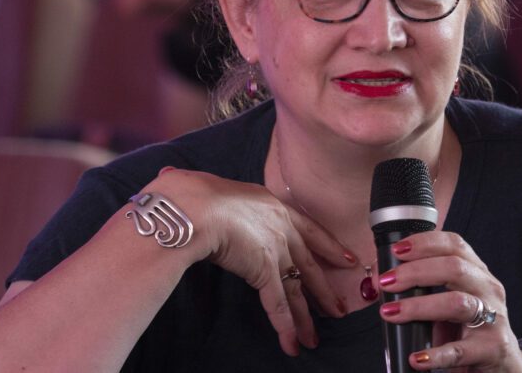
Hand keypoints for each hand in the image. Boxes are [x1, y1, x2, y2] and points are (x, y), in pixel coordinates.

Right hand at [146, 168, 353, 355]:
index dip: (330, 246)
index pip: (309, 229)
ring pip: (297, 289)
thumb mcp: (211, 188)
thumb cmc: (194, 193)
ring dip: (306, 317)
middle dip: (325, 289)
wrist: (194, 205)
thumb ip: (206, 195)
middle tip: (339, 307)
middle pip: (309, 264)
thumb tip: (174, 179)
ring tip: (315, 337)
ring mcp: (275, 249)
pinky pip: (278, 304)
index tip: (347, 259)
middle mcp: (281, 227)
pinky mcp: (264, 270)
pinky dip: (285, 326)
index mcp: (271, 204)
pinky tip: (292, 342)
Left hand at [375, 231, 521, 371]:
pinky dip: (436, 354)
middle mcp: (488, 289)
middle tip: (387, 282)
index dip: (424, 242)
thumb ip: (423, 286)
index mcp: (477, 272)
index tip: (396, 250)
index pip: (454, 245)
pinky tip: (417, 358)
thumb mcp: (451, 298)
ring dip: (418, 306)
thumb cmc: (469, 327)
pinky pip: (460, 350)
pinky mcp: (491, 348)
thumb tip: (381, 279)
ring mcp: (493, 318)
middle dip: (415, 272)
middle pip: (454, 268)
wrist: (502, 362)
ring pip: (456, 303)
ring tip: (391, 312)